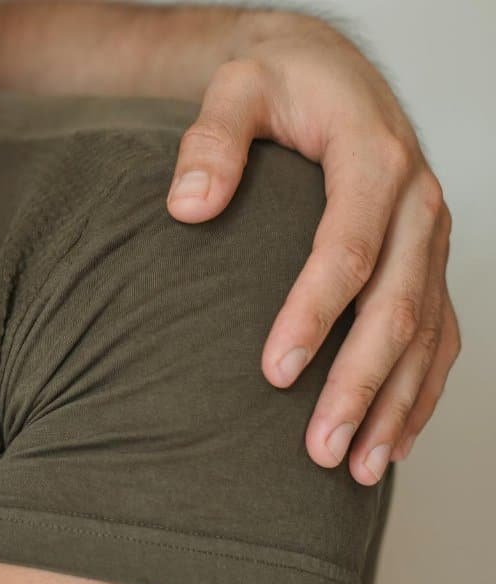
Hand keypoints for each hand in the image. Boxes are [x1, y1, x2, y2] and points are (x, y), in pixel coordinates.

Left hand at [165, 14, 459, 484]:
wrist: (328, 71)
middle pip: (395, 306)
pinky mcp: (427, 261)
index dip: (314, 314)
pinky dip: (422, 390)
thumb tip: (188, 206)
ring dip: (394, 405)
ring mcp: (429, 237)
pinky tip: (392, 440)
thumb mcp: (236, 87)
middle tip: (316, 449)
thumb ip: (211, 140)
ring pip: (425, 332)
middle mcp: (417, 203)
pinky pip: (440, 333)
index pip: (348, 249)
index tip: (273, 372)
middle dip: (358, 384)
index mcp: (373, 160)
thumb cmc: (279, 84)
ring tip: (354, 468)